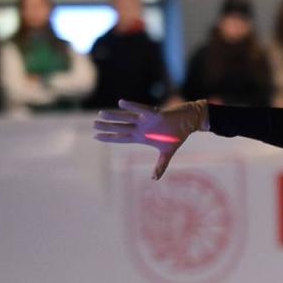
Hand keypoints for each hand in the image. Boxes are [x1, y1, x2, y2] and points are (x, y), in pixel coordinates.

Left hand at [92, 98, 207, 179]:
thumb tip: (155, 180)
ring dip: (114, 116)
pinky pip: (141, 109)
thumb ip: (160, 165)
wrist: (188, 122)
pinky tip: (121, 103)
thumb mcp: (167, 153)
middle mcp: (141, 128)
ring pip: (127, 118)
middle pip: (121, 128)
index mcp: (141, 137)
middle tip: (93, 125)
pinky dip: (132, 106)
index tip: (96, 137)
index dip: (109, 138)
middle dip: (107, 127)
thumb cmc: (176, 136)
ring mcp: (146, 120)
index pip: (121, 138)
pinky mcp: (155, 113)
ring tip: (100, 114)